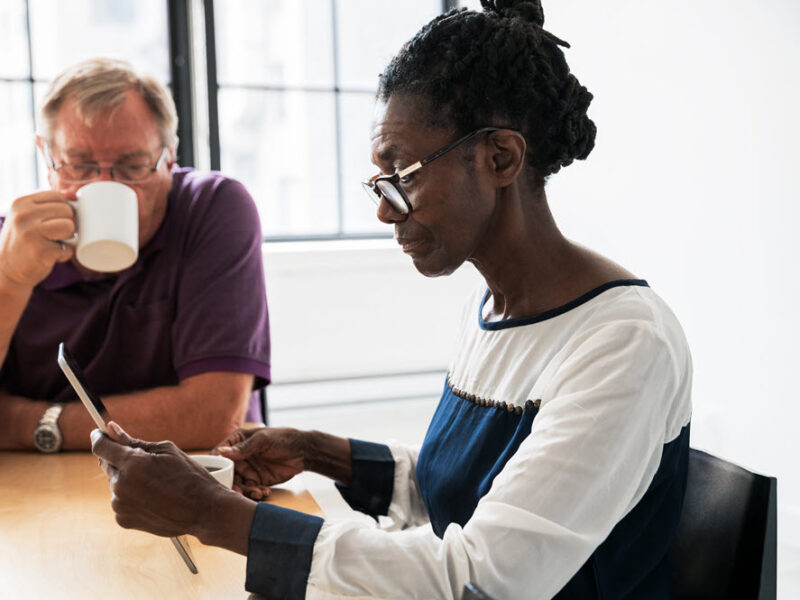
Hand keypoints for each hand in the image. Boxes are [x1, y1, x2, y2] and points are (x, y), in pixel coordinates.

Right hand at [0, 190, 74, 287]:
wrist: (5, 272)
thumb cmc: (23, 243)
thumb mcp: (27, 218)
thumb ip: (46, 206)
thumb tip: (74, 194)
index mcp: (21, 203)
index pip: (58, 196)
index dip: (63, 211)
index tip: (52, 223)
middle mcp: (24, 215)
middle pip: (67, 210)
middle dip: (66, 225)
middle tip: (51, 237)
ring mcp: (31, 232)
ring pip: (69, 226)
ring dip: (68, 239)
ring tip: (51, 244)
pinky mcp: (40, 250)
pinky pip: (69, 248)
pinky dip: (64, 255)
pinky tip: (49, 257)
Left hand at [91, 421, 229, 537]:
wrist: (203, 510)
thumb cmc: (189, 476)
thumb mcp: (166, 451)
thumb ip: (134, 441)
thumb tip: (112, 429)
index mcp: (133, 464)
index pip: (101, 447)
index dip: (98, 437)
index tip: (99, 432)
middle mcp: (121, 485)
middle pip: (106, 465)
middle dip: (119, 459)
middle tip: (143, 462)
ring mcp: (120, 505)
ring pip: (114, 483)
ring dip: (126, 479)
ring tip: (154, 484)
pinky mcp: (123, 519)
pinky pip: (120, 500)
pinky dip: (130, 496)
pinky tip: (152, 498)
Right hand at [213, 427, 305, 499]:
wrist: (304, 451)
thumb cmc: (283, 438)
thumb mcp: (263, 440)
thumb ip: (243, 447)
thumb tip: (221, 452)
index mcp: (237, 442)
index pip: (219, 454)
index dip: (216, 465)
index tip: (218, 476)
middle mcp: (239, 457)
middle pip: (226, 473)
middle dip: (231, 483)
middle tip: (237, 491)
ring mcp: (248, 469)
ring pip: (238, 484)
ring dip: (245, 491)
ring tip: (257, 493)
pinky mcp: (257, 480)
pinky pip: (250, 490)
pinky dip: (256, 493)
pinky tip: (264, 492)